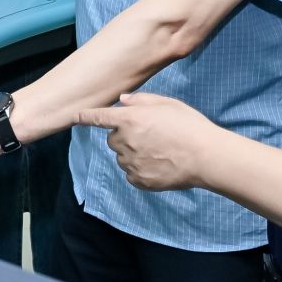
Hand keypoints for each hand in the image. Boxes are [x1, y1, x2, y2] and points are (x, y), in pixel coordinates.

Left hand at [74, 93, 216, 191]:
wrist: (206, 156)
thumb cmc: (189, 125)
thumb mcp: (167, 103)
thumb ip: (140, 101)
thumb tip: (122, 101)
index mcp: (129, 120)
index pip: (98, 118)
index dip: (85, 117)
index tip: (75, 117)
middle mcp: (125, 142)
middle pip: (113, 139)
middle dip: (124, 136)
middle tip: (149, 135)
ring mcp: (131, 163)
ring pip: (123, 157)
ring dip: (132, 154)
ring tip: (159, 151)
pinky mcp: (139, 180)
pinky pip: (131, 174)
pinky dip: (140, 171)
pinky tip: (159, 165)